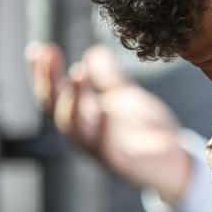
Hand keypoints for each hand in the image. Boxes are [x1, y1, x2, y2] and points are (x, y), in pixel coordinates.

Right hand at [25, 42, 191, 202]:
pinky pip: (105, 146)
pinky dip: (103, 127)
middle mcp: (83, 133)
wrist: (174, 160)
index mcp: (81, 117)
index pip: (53, 94)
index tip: (37, 49)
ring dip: (74, 100)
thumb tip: (92, 52)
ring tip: (78, 72)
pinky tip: (104, 108)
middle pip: (55, 108)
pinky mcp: (119, 162)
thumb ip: (107, 77)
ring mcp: (99, 148)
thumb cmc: (144, 129)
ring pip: (75, 127)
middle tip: (46, 54)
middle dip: (48, 81)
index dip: (43, 73)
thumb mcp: (124, 96)